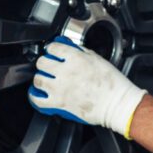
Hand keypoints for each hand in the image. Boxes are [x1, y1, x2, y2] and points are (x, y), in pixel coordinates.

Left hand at [27, 36, 148, 138]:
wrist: (118, 104)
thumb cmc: (113, 84)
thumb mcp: (98, 59)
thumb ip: (81, 52)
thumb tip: (70, 49)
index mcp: (76, 58)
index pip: (53, 47)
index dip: (52, 48)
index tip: (52, 51)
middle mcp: (65, 72)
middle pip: (42, 62)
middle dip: (44, 63)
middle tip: (48, 65)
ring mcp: (60, 89)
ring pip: (38, 80)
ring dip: (40, 79)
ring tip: (45, 80)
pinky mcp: (59, 104)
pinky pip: (38, 100)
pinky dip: (35, 97)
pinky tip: (39, 94)